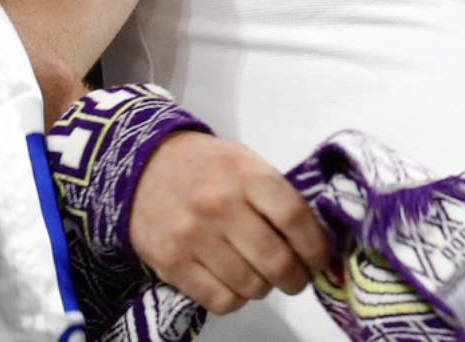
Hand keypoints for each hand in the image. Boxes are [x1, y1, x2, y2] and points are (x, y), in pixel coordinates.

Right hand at [129, 131, 332, 314]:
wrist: (143, 169)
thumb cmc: (207, 167)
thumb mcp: (246, 164)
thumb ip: (277, 197)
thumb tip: (314, 240)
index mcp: (246, 175)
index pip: (294, 217)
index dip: (316, 246)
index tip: (321, 260)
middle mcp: (220, 207)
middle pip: (276, 260)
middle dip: (296, 278)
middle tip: (298, 279)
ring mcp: (193, 238)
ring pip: (250, 285)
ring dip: (265, 289)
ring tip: (263, 278)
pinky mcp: (172, 264)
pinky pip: (220, 300)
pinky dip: (236, 299)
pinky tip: (235, 285)